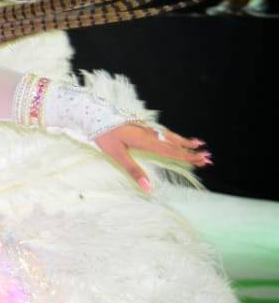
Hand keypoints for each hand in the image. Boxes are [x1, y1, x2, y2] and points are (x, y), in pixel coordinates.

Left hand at [94, 124, 209, 193]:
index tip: (203, 159)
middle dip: (191, 151)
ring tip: (199, 143)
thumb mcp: (116, 155)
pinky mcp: (140, 126)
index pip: (171, 151)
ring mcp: (145, 128)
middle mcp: (149, 133)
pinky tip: (175, 138)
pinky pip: (161, 132)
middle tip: (209, 157)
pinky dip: (173, 136)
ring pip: (169, 136)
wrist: (93, 114)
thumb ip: (133, 171)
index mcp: (146, 140)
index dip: (187, 156)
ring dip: (184, 142)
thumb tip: (148, 188)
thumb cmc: (103, 135)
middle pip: (174, 144)